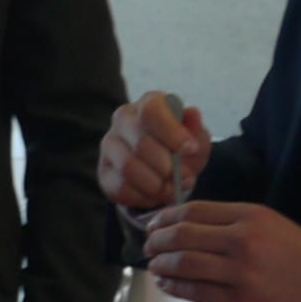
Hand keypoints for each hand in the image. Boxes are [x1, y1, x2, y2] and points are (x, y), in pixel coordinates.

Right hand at [101, 92, 211, 210]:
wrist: (165, 169)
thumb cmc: (180, 148)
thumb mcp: (196, 138)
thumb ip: (195, 128)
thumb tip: (193, 113)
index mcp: (149, 104)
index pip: (152, 112)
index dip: (172, 133)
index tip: (190, 149)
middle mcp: (123, 120)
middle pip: (140, 143)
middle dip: (167, 166)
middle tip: (184, 177)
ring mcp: (109, 145)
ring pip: (129, 168)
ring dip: (156, 185)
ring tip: (173, 189)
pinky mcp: (104, 171)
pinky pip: (121, 188)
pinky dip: (144, 197)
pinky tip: (157, 194)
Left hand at [144, 198, 300, 301]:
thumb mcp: (273, 226)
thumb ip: (235, 225)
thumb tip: (191, 229)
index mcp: (251, 215)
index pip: (194, 210)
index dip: (166, 216)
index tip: (153, 223)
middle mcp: (242, 239)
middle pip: (183, 235)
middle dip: (157, 240)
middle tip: (147, 245)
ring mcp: (240, 273)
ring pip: (184, 264)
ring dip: (161, 265)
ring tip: (154, 266)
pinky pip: (196, 293)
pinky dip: (175, 288)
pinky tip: (167, 286)